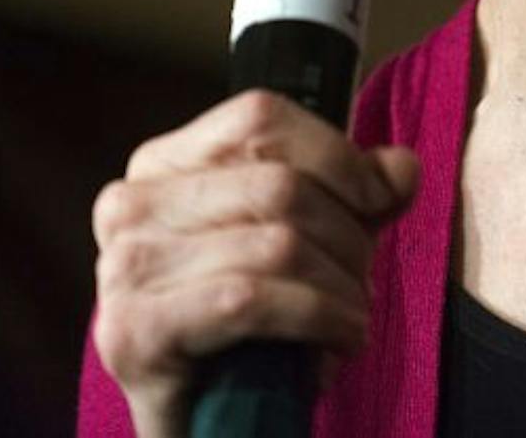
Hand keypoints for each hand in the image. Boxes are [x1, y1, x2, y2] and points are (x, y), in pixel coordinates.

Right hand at [91, 89, 419, 437]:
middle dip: (347, 237)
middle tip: (361, 282)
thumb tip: (402, 167)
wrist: (206, 426)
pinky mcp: (133, 331)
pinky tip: (339, 342)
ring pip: (276, 242)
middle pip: (278, 184)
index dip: (335, 154)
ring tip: (351, 318)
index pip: (259, 118)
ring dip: (340, 288)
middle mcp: (129, 205)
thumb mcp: (312, 243)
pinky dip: (316, 318)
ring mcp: (124, 268)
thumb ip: (355, 197)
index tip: (380, 199)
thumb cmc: (253, 327)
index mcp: (162, 164)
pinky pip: (251, 299)